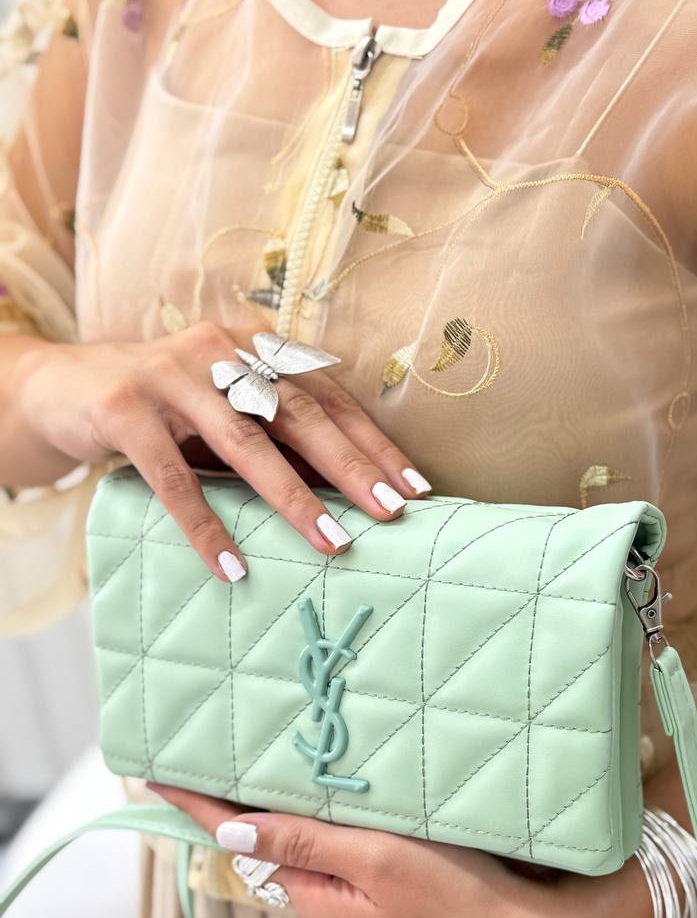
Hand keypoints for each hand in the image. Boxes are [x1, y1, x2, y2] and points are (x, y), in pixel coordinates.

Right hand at [14, 322, 430, 576]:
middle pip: (299, 414)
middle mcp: (218, 353)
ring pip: (246, 444)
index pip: (326, 398)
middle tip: (393, 513)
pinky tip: (233, 567)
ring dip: (294, 498)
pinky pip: (174, 478)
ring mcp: (170, 378)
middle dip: (352, 467)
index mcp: (252, 350)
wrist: (61, 387)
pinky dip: (206, 526)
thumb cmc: (161, 409)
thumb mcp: (221, 411)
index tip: (415, 487)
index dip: (373, 442)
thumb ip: (272, 436)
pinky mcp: (126, 411)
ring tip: (332, 544)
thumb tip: (347, 495)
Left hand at [150, 784, 654, 917]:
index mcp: (319, 902)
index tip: (153, 776)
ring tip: (262, 772)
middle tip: (208, 759)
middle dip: (238, 807)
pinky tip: (335, 806)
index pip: (243, 843)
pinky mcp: (391, 902)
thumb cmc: (458, 896)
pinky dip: (325, 828)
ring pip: (306, 853)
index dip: (198, 808)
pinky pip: (340, 859)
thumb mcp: (377, 860)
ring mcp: (361, 911)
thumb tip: (231, 829)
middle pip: (270, 848)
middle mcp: (331, 911)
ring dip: (283, 816)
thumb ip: (306, 842)